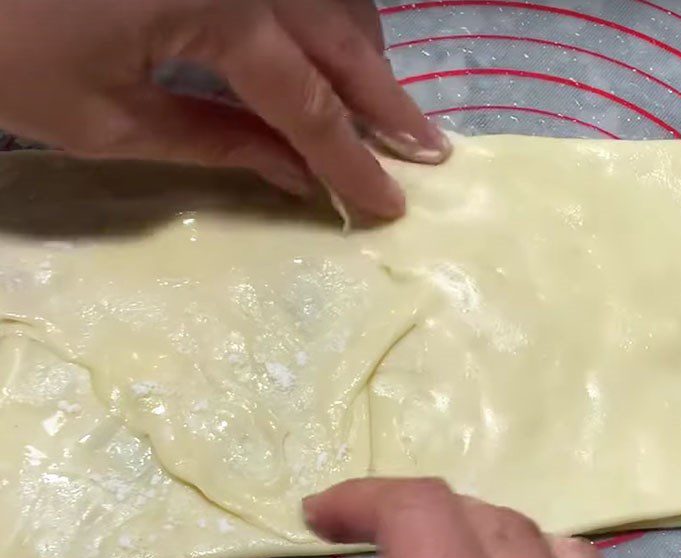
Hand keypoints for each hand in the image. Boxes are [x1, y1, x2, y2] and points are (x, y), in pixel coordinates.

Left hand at [0, 0, 448, 219]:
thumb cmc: (5, 43)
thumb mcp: (104, 118)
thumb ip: (213, 142)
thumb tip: (294, 174)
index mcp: (219, 8)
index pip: (310, 106)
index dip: (352, 162)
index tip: (391, 205)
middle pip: (342, 40)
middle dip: (387, 103)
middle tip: (430, 152)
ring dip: (365, 57)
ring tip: (389, 112)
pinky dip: (328, 19)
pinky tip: (337, 52)